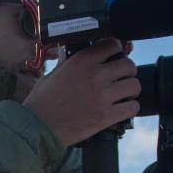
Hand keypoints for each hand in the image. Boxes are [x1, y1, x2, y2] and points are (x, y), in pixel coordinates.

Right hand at [22, 38, 140, 146]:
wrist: (37, 127)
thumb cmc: (41, 102)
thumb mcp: (52, 74)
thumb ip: (67, 62)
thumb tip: (72, 53)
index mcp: (81, 61)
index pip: (113, 44)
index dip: (117, 49)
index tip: (116, 55)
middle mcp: (95, 75)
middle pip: (129, 65)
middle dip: (127, 71)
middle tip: (121, 77)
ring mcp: (102, 96)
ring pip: (134, 86)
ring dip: (131, 90)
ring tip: (123, 94)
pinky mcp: (106, 116)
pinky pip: (132, 107)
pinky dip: (130, 108)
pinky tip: (122, 108)